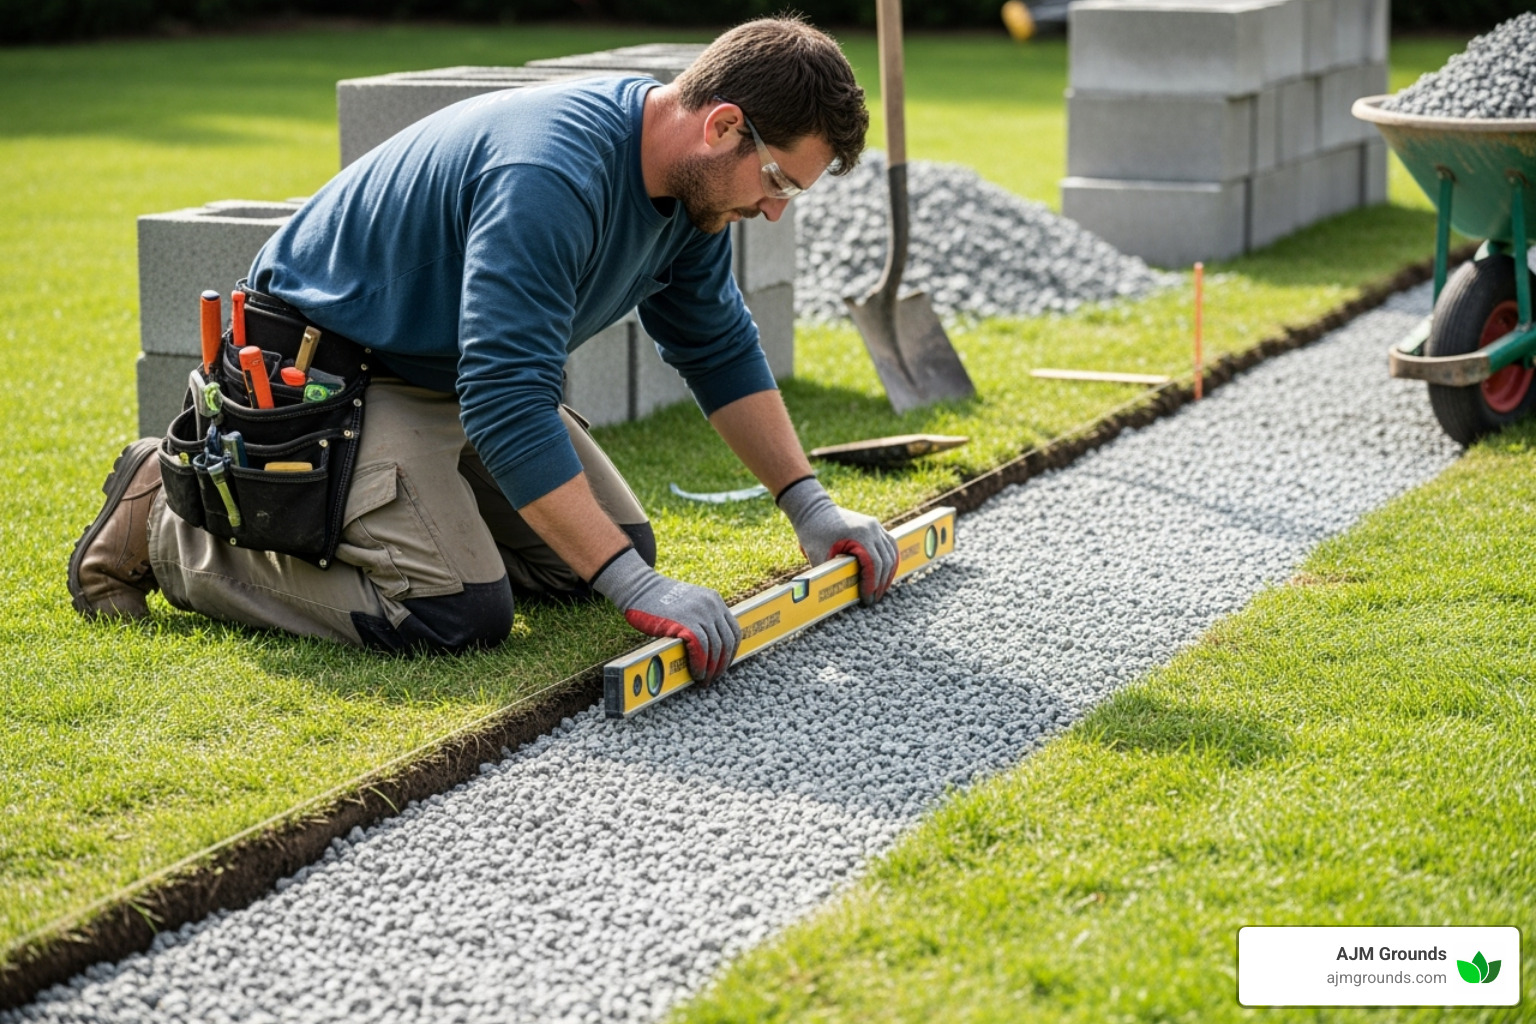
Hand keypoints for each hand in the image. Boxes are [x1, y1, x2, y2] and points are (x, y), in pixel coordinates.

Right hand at [591, 547, 740, 682]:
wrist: (639, 587)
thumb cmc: (658, 600)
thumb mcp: (689, 603)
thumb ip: (700, 619)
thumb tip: (707, 650)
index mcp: (714, 600)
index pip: (733, 631)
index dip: (730, 652)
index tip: (722, 664)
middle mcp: (712, 606)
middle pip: (727, 641)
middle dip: (721, 664)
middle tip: (712, 677)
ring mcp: (700, 613)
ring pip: (716, 647)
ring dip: (711, 668)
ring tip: (703, 679)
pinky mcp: (685, 622)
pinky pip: (701, 649)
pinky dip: (700, 664)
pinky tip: (695, 673)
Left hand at [777, 477, 898, 604]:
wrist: (813, 509)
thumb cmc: (813, 532)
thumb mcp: (817, 557)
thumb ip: (829, 575)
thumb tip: (835, 598)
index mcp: (860, 535)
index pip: (874, 565)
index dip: (872, 584)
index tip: (866, 599)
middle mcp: (872, 529)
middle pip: (886, 561)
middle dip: (880, 583)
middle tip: (873, 599)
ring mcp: (875, 526)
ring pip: (891, 553)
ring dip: (887, 573)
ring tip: (879, 590)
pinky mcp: (875, 526)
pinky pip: (889, 545)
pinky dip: (889, 561)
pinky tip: (883, 574)